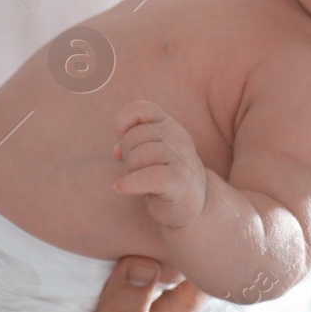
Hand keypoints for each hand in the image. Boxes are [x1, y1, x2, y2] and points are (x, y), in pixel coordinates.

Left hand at [113, 101, 206, 228]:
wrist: (194, 202)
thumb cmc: (165, 175)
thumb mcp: (149, 152)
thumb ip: (131, 142)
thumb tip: (116, 150)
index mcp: (168, 124)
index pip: (141, 109)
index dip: (123, 122)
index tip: (121, 140)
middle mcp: (177, 135)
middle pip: (134, 137)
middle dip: (126, 155)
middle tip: (136, 169)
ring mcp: (181, 156)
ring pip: (138, 156)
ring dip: (129, 171)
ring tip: (138, 181)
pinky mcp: (179, 178)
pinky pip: (147, 176)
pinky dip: (128, 184)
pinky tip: (120, 188)